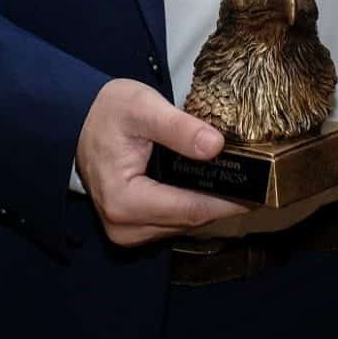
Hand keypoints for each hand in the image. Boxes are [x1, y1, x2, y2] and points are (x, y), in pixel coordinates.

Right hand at [75, 77, 248, 246]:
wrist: (76, 121)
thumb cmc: (105, 112)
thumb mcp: (142, 107)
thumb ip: (178, 127)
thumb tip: (215, 146)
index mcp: (125, 202)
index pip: (191, 209)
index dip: (228, 201)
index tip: (260, 192)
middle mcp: (125, 226)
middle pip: (190, 220)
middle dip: (223, 201)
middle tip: (257, 182)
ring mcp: (127, 232)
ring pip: (184, 225)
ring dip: (209, 205)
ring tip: (236, 181)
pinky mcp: (131, 228)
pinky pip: (173, 222)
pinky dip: (191, 205)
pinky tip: (208, 186)